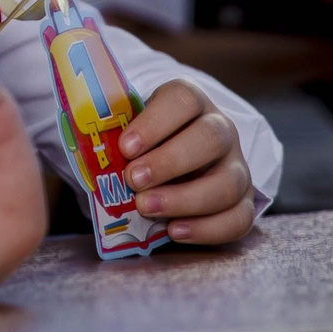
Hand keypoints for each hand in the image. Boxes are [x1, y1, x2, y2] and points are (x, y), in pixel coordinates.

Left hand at [115, 79, 255, 245]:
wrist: (175, 160)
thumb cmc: (145, 143)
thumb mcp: (130, 128)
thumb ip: (115, 135)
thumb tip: (90, 154)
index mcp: (191, 103)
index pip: (183, 100)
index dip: (155, 122)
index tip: (125, 146)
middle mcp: (220, 131)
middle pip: (210, 138)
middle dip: (169, 161)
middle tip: (132, 179)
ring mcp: (236, 167)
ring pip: (228, 182)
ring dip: (185, 198)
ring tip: (145, 207)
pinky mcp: (242, 203)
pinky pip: (239, 219)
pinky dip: (207, 229)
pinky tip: (173, 231)